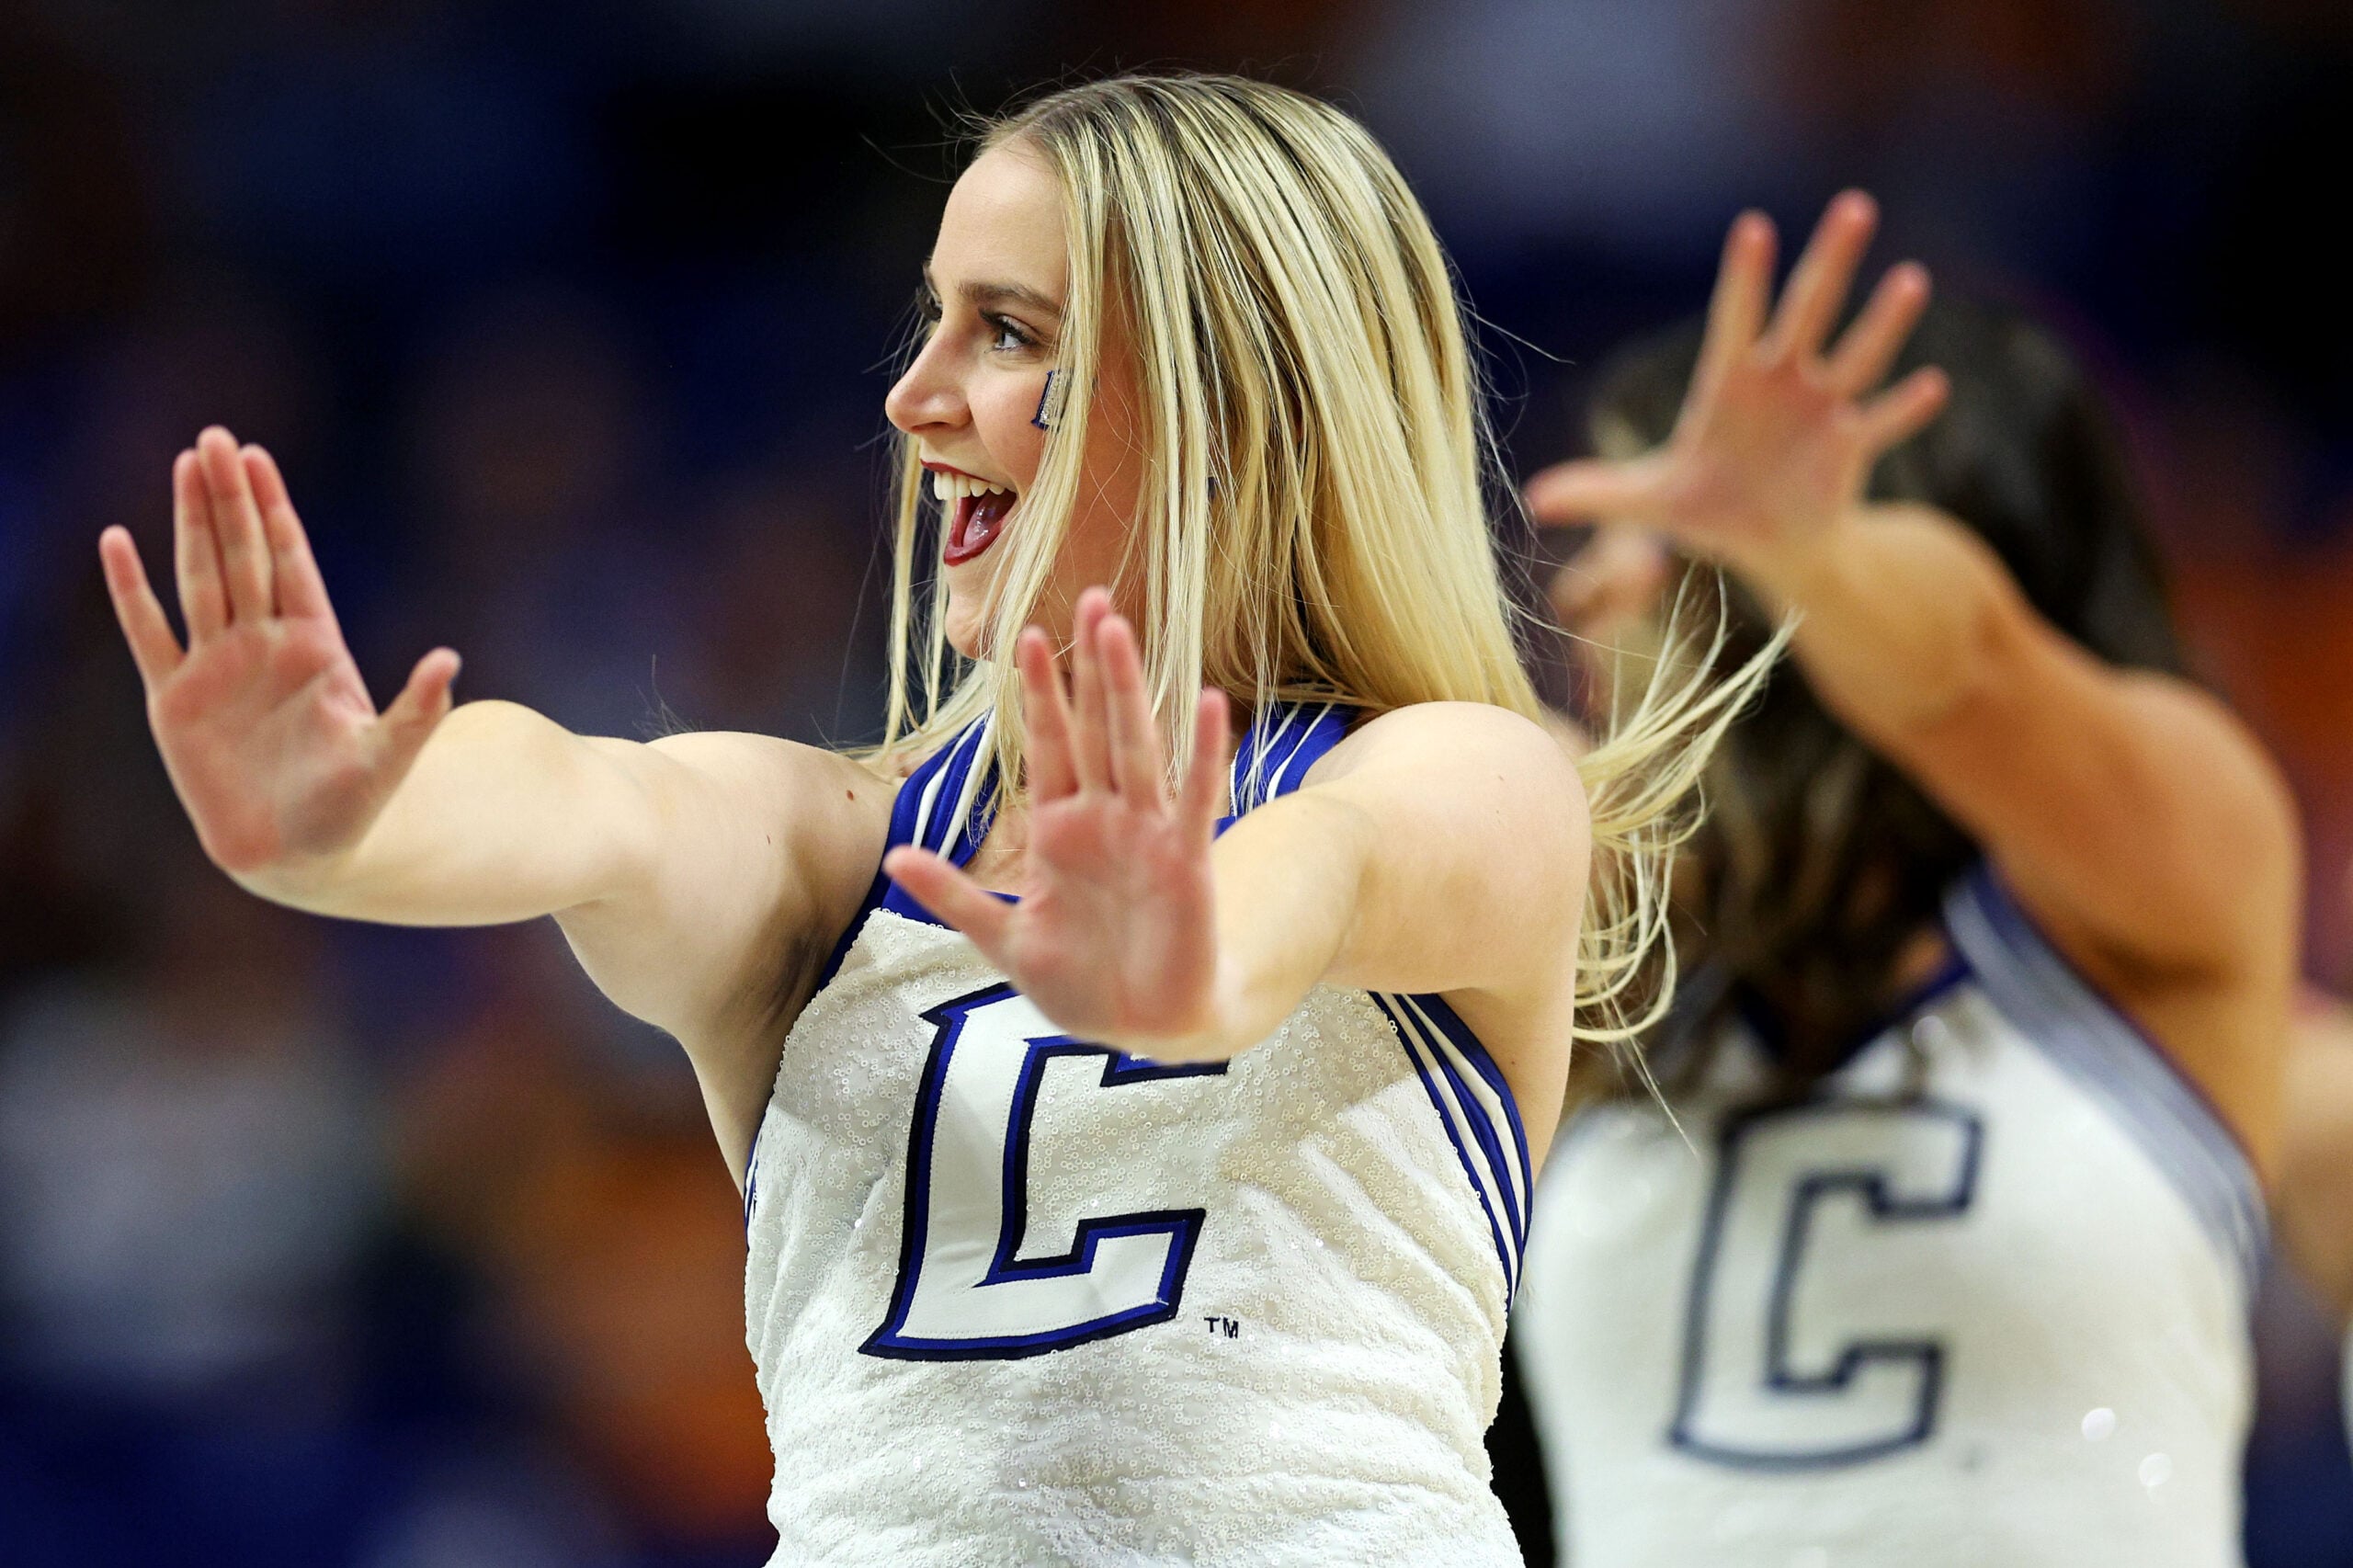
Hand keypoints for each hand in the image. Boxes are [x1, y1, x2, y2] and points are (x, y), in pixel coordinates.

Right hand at [99, 427, 459, 883]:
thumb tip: (449, 660)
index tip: (258, 459)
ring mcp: (217, 668)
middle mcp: (263, 646)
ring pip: (199, 579)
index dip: (275, 512)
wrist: (297, 854)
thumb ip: (418, 710)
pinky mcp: (174, 699)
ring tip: (182, 466)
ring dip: (189, 524)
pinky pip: (148, 634)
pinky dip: (131, 591)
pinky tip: (117, 541)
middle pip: (243, 556)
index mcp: (316, 648)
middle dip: (228, 499)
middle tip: (213, 437)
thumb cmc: (351, 808)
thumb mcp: (390, 758)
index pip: (292, 563)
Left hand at [883, 589, 1231, 1054]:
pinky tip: (1212, 703)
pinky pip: (1196, 800)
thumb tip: (893, 858)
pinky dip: (1205, 754)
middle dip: (1091, 666)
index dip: (1039, 694)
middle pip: (1095, 727)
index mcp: (1060, 831)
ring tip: (1120, 630)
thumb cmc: (1080, 982)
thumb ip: (953, 895)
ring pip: (1136, 746)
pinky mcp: (1186, 862)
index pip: (1049, 745)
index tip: (1025, 637)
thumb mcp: (1001, 939)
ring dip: (1128, 689)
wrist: (1141, 1028)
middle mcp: (1106, 819)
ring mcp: (1147, 835)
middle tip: (1091, 598)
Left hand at [1526, 191, 1949, 599]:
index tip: (1755, 227)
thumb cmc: (1709, 506)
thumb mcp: (1650, 501)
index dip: (1744, 278)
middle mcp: (1782, 383)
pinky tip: (1933, 383)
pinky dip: (1906, 408)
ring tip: (1912, 278)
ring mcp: (1822, 411)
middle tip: (1855, 206)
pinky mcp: (1851, 448)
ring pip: (1857, 357)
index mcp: (1730, 383)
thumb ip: (1598, 491)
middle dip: (1828, 265)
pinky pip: (1884, 422)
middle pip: (1807, 314)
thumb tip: (1534, 499)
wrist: (1768, 542)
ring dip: (1884, 323)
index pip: (1736, 319)